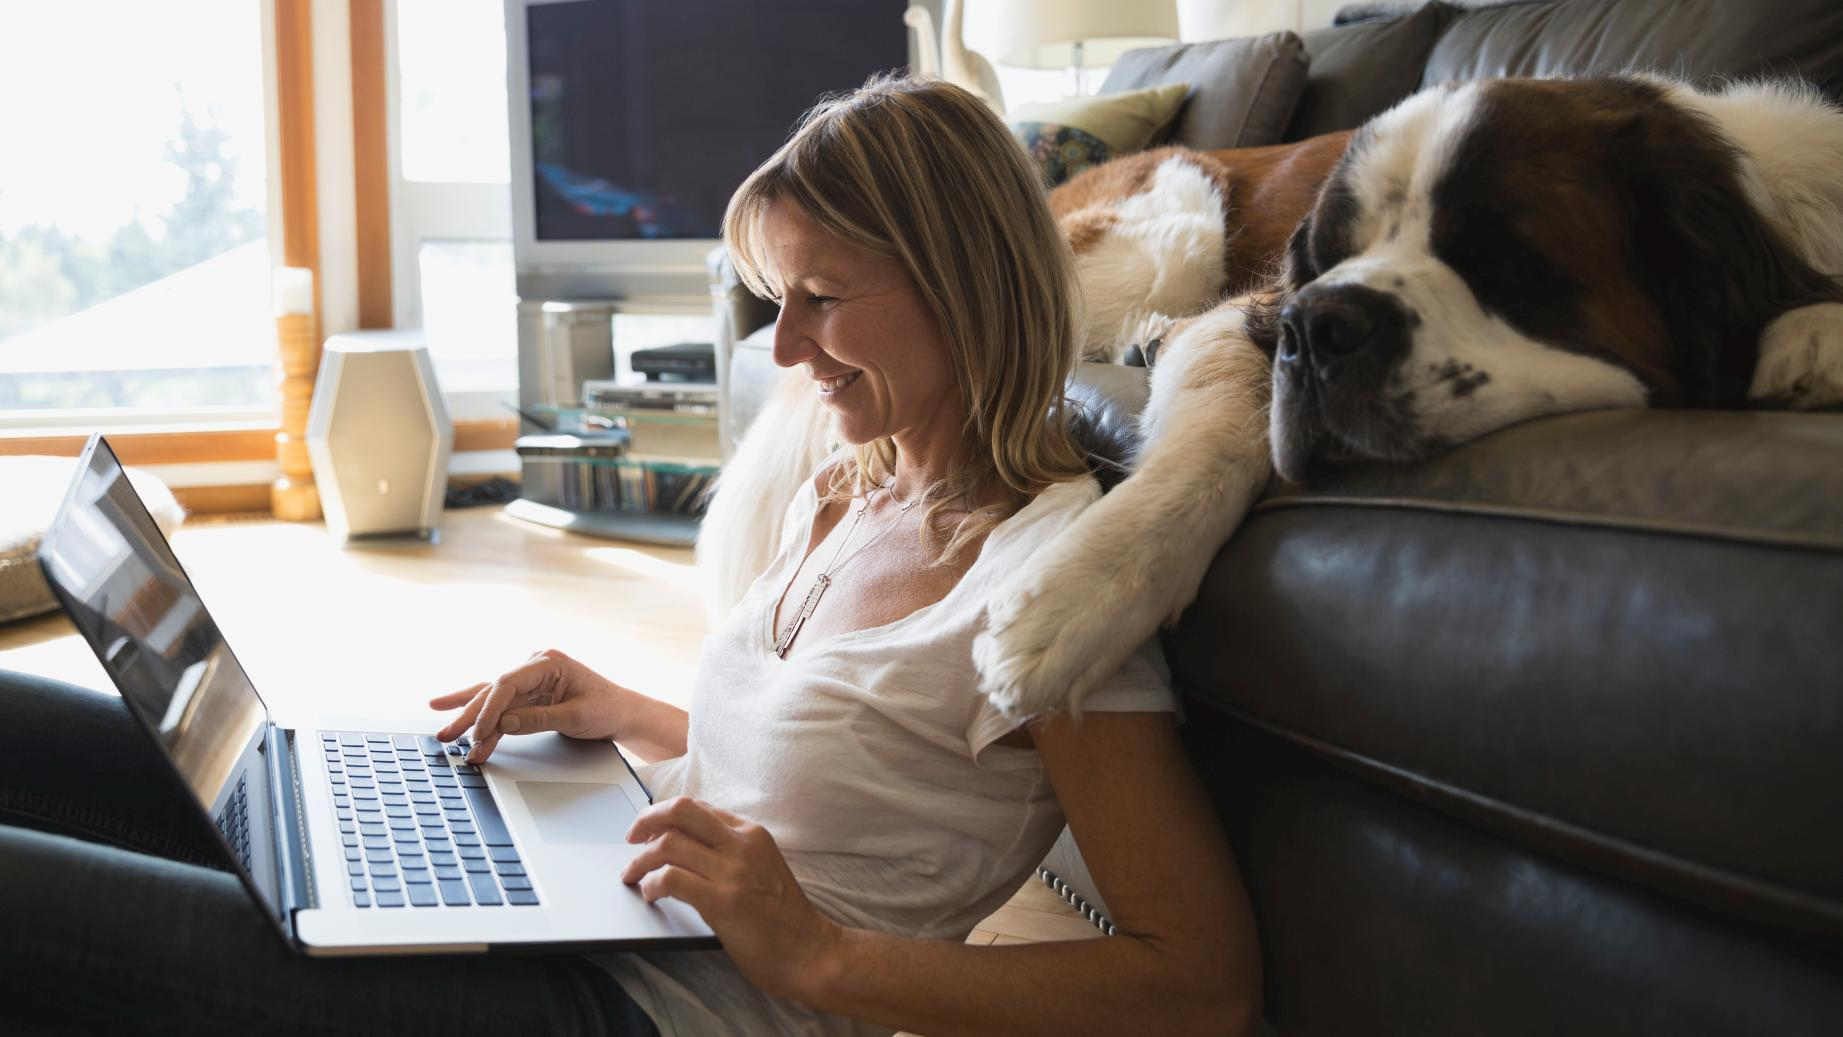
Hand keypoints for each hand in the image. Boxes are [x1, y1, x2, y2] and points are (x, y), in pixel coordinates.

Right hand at [429, 648, 629, 763]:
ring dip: (471, 720)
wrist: (622, 713)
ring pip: (492, 699)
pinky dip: (482, 718)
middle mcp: (534, 665)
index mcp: (548, 661)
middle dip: (470, 716)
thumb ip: (538, 719)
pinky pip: (500, 706)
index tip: (477, 733)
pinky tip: (451, 712)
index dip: (489, 710)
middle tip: (448, 737)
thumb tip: (503, 724)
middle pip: (494, 691)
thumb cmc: (607, 709)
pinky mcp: (528, 694)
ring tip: (445, 736)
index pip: (508, 683)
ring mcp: (530, 679)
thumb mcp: (576, 717)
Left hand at [621, 796, 842, 1003]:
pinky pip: (671, 879)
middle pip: (680, 811)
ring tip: (632, 875)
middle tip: (630, 839)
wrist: (810, 952)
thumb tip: (686, 845)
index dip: (664, 815)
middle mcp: (741, 844)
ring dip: (640, 860)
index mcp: (752, 833)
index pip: (697, 808)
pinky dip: (652, 884)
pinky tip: (650, 895)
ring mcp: (732, 871)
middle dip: (645, 820)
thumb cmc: (784, 917)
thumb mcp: (763, 867)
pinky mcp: (722, 901)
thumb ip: (732, 851)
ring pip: (668, 844)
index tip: (648, 830)